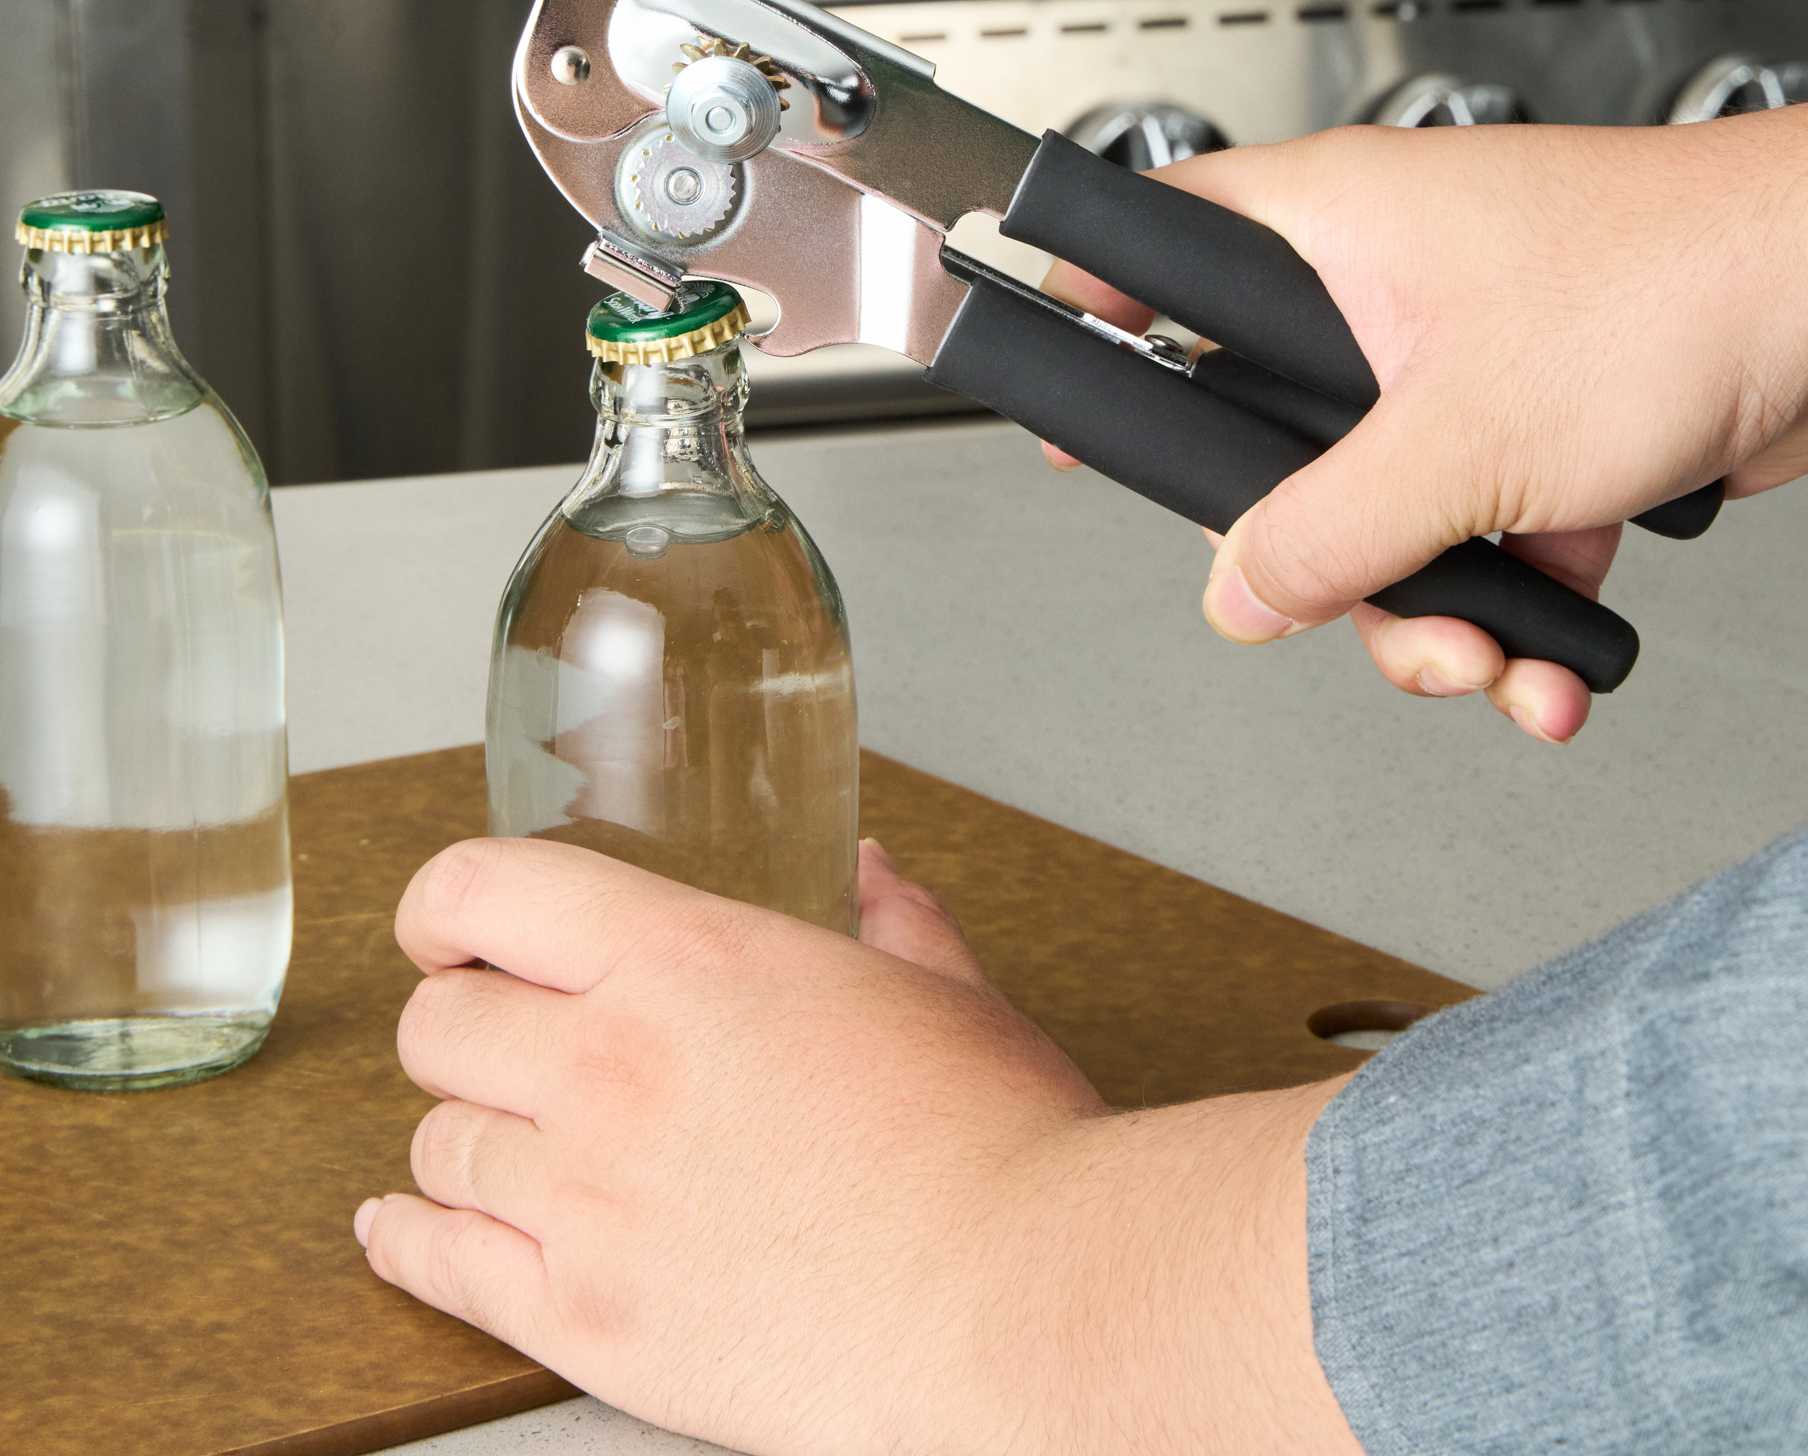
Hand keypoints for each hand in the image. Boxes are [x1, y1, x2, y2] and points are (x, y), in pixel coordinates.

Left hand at [357, 836, 1356, 1455]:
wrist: (1021, 1302)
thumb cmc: (1001, 1141)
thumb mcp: (949, 991)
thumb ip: (891, 917)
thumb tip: (867, 872)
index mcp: (691, 959)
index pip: (483, 892)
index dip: (448, 904)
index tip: (456, 928)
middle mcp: (611, 1067)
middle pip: (438, 1026)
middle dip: (462, 1020)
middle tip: (500, 1036)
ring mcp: (588, 1200)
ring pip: (435, 1142)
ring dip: (461, 1129)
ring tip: (495, 1135)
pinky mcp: (588, 1320)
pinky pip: (439, 1267)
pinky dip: (406, 1240)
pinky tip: (401, 1226)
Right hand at [1044, 90, 1807, 741]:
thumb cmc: (1680, 280)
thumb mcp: (1458, 440)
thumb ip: (1326, 533)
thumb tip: (1242, 592)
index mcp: (1329, 231)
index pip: (1160, 256)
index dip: (1102, 323)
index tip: (1067, 396)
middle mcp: (1385, 287)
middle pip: (1275, 444)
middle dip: (1326, 564)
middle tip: (1354, 607)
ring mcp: (1464, 357)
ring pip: (1385, 512)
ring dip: (1432, 616)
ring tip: (1491, 663)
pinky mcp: (1542, 421)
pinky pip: (1483, 532)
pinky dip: (1513, 606)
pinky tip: (1553, 666)